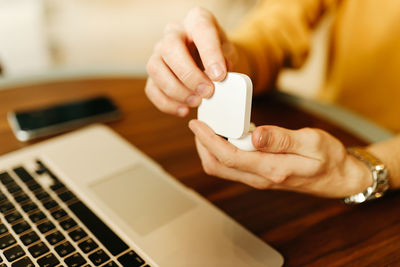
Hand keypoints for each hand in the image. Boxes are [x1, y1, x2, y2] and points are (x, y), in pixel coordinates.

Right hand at [145, 7, 238, 116]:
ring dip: (176, 90)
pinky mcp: (154, 74)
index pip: (200, 30)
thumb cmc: (220, 54)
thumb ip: (226, 62)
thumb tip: (220, 77)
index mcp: (197, 21)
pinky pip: (151, 88)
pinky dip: (167, 103)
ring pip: (155, 68)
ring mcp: (159, 52)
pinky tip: (184, 110)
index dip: (210, 53)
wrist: (211, 61)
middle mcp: (174, 33)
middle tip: (207, 92)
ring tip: (196, 102)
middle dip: (189, 74)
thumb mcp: (230, 53)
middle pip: (170, 48)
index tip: (220, 76)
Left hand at [188, 120, 372, 197]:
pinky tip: (226, 134)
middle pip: (217, 166)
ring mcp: (258, 178)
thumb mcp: (312, 143)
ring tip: (208, 126)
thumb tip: (255, 134)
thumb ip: (282, 139)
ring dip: (210, 148)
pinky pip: (232, 166)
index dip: (208, 140)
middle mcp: (259, 178)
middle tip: (198, 123)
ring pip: (222, 168)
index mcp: (271, 169)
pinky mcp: (259, 175)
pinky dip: (222, 151)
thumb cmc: (328, 158)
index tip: (196, 124)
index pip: (228, 156)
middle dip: (202, 145)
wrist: (338, 178)